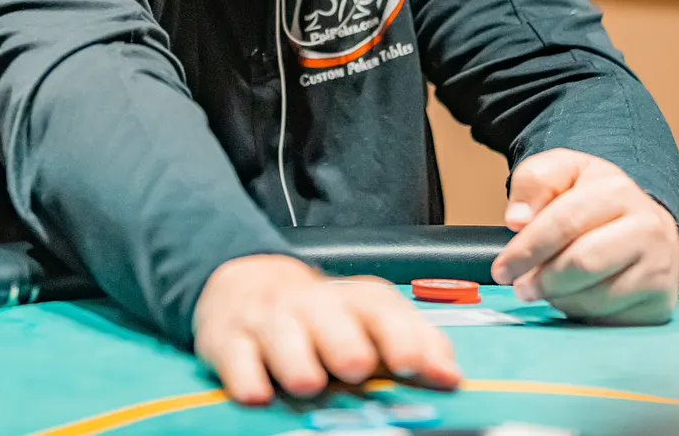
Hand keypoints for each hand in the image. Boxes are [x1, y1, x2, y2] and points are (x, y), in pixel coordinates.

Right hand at [192, 254, 460, 403]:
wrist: (245, 286)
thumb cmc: (321, 318)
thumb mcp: (366, 320)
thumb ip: (411, 344)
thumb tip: (451, 377)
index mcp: (352, 300)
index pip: (381, 308)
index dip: (402, 335)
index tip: (419, 366)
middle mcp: (310, 305)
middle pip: (329, 316)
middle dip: (345, 341)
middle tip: (358, 366)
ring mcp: (267, 320)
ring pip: (280, 334)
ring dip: (296, 359)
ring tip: (309, 383)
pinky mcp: (227, 340)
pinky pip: (235, 357)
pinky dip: (244, 376)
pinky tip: (256, 393)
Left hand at [491, 149, 678, 324]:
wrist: (645, 225)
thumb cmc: (596, 200)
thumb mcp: (562, 173)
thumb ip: (534, 182)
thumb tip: (518, 219)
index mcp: (617, 190)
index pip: (565, 222)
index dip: (528, 248)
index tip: (502, 268)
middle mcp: (647, 227)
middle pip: (582, 263)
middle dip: (541, 279)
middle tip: (521, 287)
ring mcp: (658, 267)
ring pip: (594, 296)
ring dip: (559, 298)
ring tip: (546, 289)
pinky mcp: (660, 301)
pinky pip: (609, 318)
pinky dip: (581, 313)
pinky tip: (573, 298)